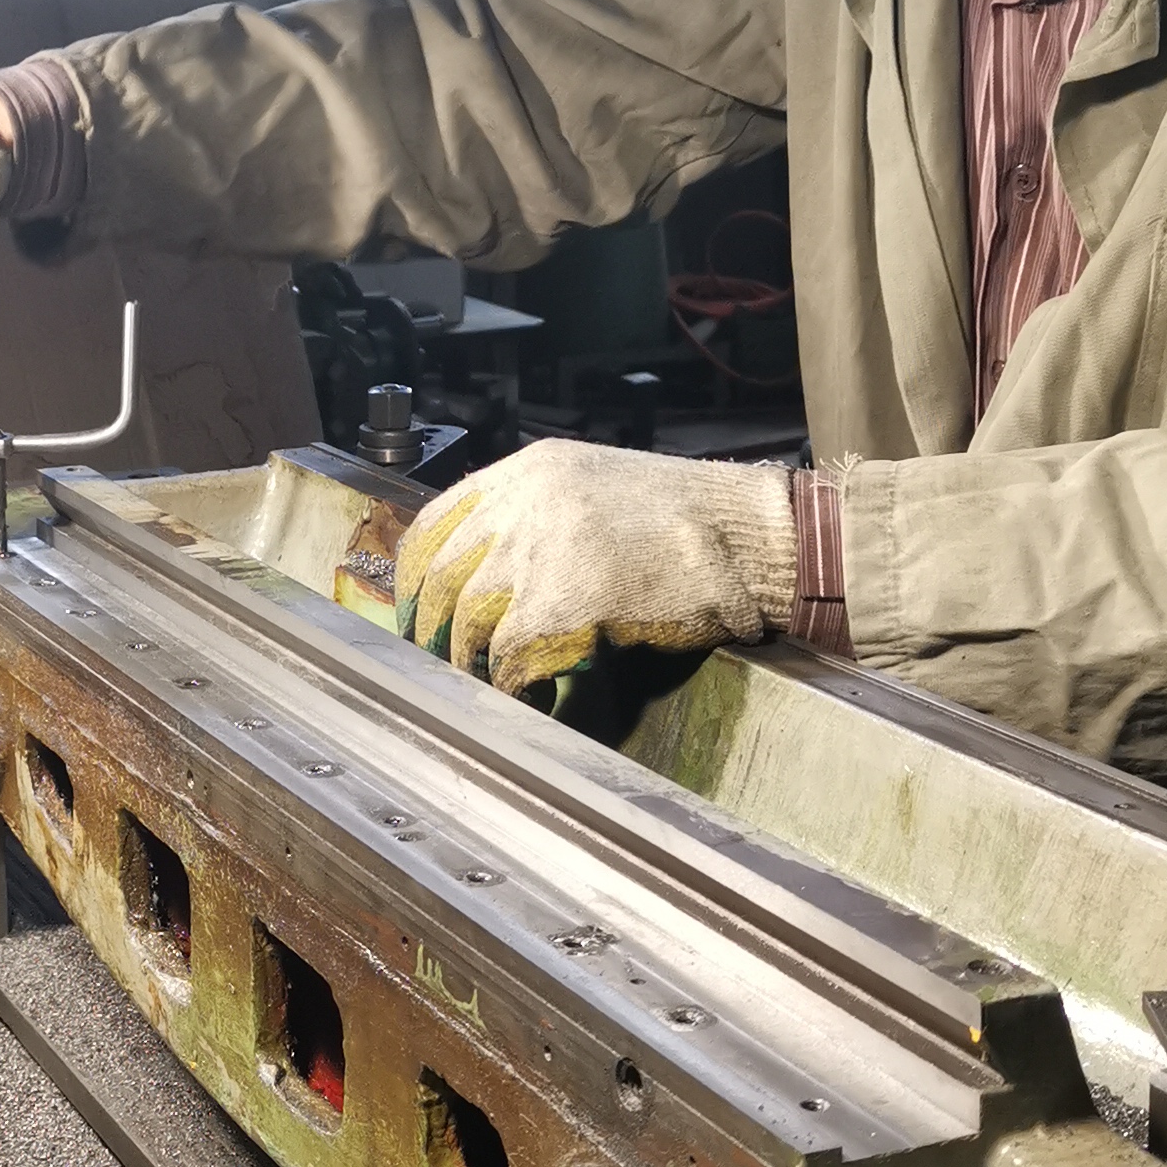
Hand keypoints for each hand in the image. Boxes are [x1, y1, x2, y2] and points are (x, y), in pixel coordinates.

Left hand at [394, 439, 797, 694]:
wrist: (753, 536)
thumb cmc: (694, 519)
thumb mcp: (602, 489)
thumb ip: (544, 513)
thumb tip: (494, 567)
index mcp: (532, 471)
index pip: (436, 520)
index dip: (415, 575)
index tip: (413, 609)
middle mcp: (525, 502)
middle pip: (440, 572)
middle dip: (428, 626)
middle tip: (436, 660)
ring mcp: (540, 550)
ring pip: (466, 619)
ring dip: (468, 661)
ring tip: (485, 684)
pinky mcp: (563, 602)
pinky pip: (506, 657)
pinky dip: (506, 684)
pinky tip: (525, 695)